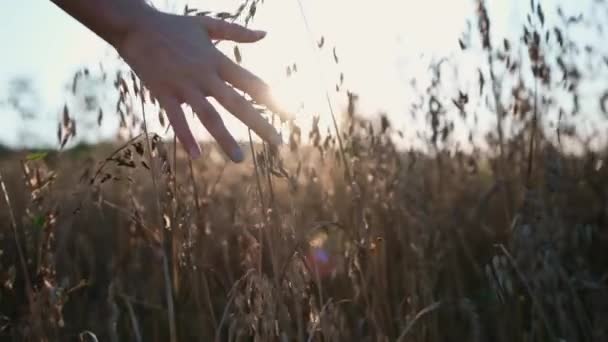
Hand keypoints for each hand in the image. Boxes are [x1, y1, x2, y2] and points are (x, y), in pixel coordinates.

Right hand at [118, 10, 284, 161]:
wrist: (135, 26)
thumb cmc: (173, 26)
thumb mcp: (207, 24)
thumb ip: (237, 32)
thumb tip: (264, 34)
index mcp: (217, 60)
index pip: (251, 83)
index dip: (272, 99)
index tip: (290, 115)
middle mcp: (204, 75)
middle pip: (237, 104)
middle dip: (259, 124)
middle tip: (278, 143)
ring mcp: (184, 86)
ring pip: (208, 116)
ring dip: (225, 139)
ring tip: (239, 159)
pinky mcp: (163, 93)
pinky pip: (176, 119)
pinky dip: (186, 137)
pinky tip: (197, 156)